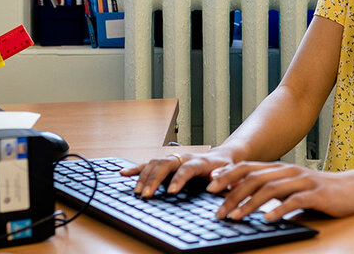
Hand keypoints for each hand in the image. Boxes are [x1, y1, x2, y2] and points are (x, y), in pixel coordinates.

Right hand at [119, 150, 236, 197]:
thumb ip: (223, 177)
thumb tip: (214, 180)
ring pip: (155, 163)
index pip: (187, 168)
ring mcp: (174, 158)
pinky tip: (123, 173)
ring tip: (138, 192)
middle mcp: (184, 157)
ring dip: (144, 176)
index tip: (171, 191)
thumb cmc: (225, 169)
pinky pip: (149, 163)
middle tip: (147, 195)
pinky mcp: (167, 162)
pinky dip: (136, 168)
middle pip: (166, 164)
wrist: (221, 158)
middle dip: (155, 180)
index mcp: (200, 162)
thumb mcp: (230, 173)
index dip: (179, 179)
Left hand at [208, 162, 353, 221]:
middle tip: (217, 210)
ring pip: (270, 189)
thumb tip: (240, 196)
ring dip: (249, 204)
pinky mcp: (316, 194)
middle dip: (232, 194)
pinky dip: (278, 210)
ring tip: (235, 217)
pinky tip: (267, 219)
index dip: (228, 175)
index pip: (248, 168)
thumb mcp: (290, 187)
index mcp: (280, 168)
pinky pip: (294, 201)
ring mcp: (302, 181)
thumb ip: (269, 188)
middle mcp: (288, 171)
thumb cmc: (318, 191)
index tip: (209, 187)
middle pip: (254, 179)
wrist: (353, 188)